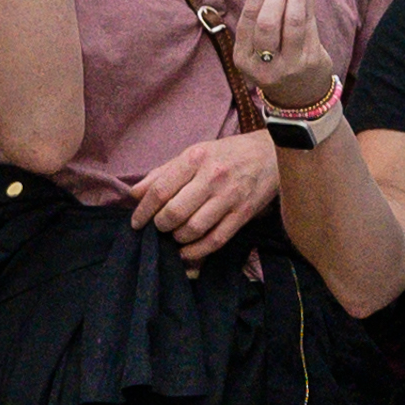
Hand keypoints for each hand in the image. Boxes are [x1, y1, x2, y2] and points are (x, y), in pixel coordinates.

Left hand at [126, 128, 278, 263]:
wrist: (270, 154)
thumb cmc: (226, 154)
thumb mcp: (194, 154)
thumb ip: (163, 173)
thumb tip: (134, 194)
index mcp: (195, 158)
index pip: (161, 190)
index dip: (144, 211)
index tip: (137, 223)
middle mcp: (212, 177)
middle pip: (175, 212)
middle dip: (161, 225)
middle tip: (160, 227)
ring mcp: (230, 197)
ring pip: (194, 229)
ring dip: (178, 238)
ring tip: (176, 235)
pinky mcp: (243, 214)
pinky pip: (216, 240)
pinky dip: (197, 250)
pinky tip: (187, 251)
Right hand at [228, 0, 341, 116]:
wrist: (299, 98)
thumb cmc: (274, 63)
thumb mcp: (257, 49)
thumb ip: (260, 17)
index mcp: (243, 59)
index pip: (249, 18)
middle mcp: (264, 65)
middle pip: (268, 22)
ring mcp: (290, 65)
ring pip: (292, 22)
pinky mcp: (311, 61)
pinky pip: (310, 24)